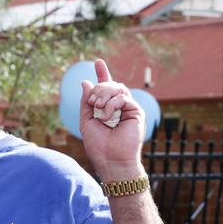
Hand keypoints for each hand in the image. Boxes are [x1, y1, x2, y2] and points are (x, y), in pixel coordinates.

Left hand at [79, 59, 145, 180]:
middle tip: (92, 103)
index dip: (103, 74)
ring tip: (97, 108)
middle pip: (110, 85)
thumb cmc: (99, 147)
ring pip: (117, 87)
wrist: (111, 161)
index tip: (98, 62)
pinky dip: (112, 104)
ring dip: (104, 94)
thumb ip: (86, 103)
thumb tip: (85, 82)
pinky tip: (106, 116)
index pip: (106, 88)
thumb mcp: (86, 122)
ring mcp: (129, 109)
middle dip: (99, 88)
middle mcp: (120, 108)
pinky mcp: (137, 113)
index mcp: (108, 110)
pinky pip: (123, 97)